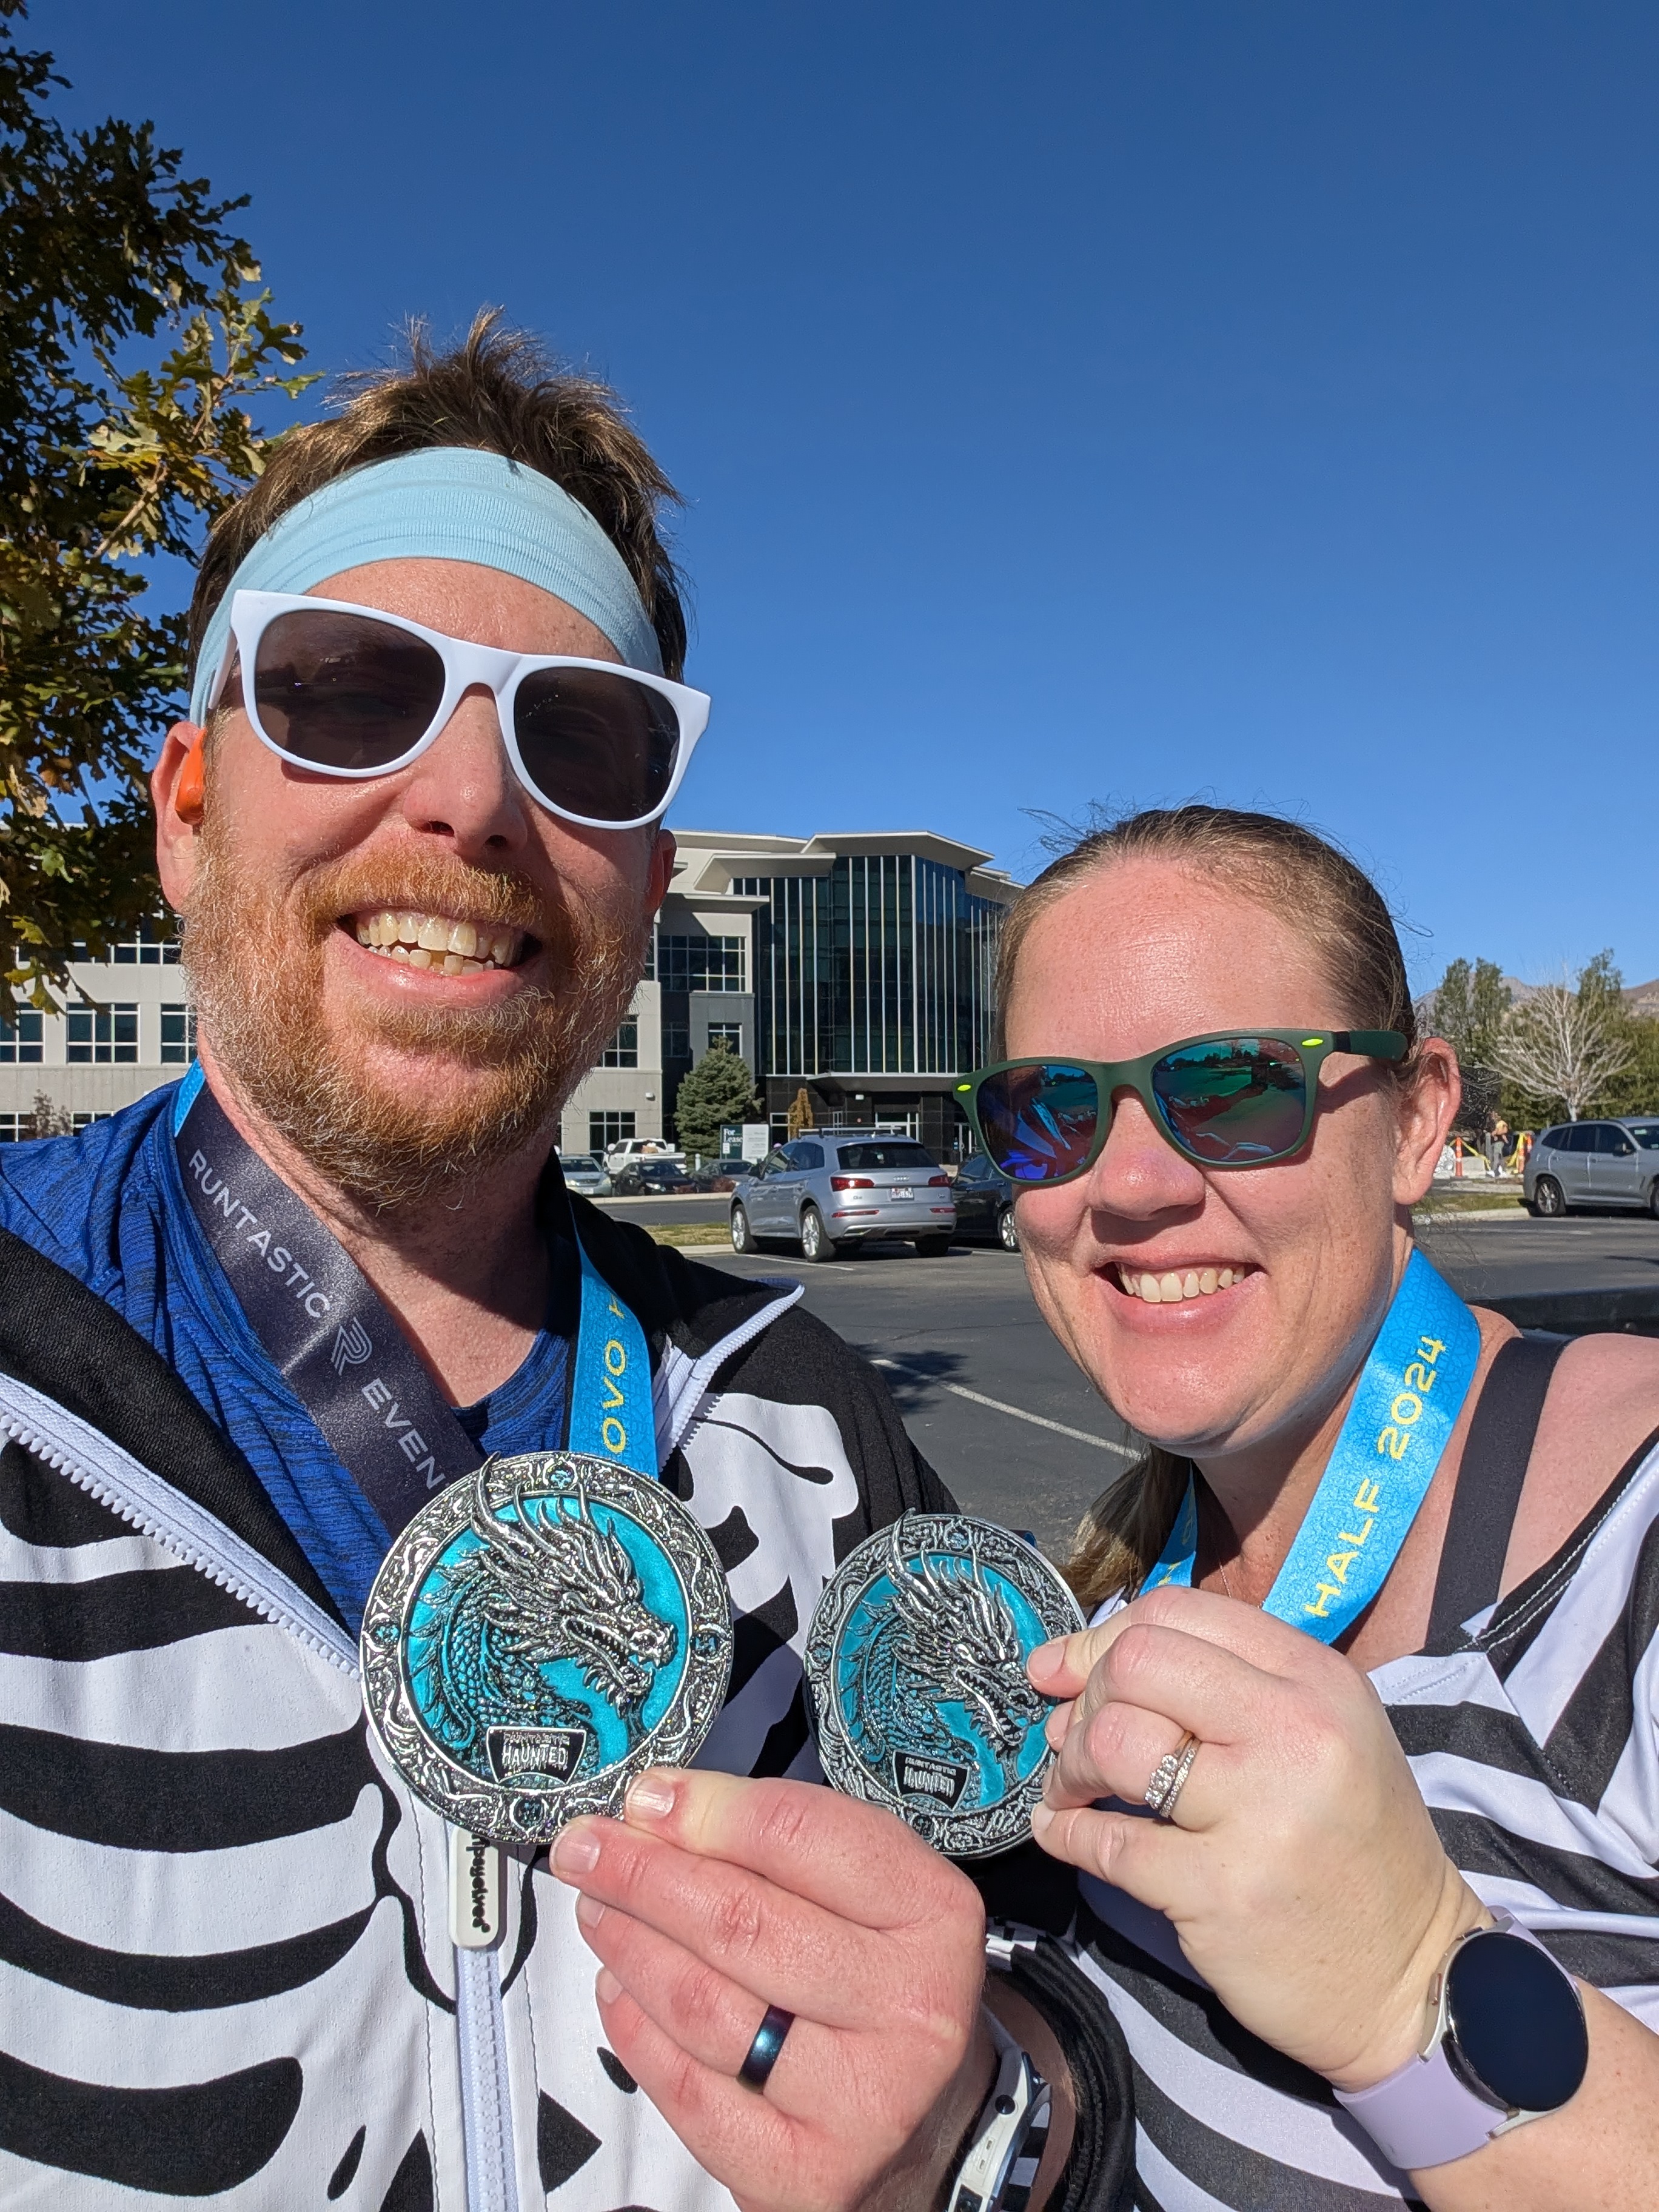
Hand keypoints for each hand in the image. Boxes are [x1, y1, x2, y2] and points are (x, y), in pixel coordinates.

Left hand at [551, 1768, 992, 2211]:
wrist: (930, 2122)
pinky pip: (691, 2094)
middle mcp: (909, 2009)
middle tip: (584, 1848)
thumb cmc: (878, 1978)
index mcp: (933, 1914)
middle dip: (644, 1875)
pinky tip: (616, 1988)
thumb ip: (776, 1844)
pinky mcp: (805, 2176)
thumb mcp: (864, 1889)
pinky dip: (637, 2032)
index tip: (644, 1797)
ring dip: (630, 1946)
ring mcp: (859, 2102)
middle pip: (742, 1922)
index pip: (800, 1837)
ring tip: (597, 1909)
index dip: (707, 1812)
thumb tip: (657, 1810)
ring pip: (706, 2007)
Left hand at [1028, 1586, 1486, 2089]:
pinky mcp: (1222, 1891)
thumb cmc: (1346, 1843)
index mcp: (1317, 1680)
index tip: (1069, 1673)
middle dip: (1086, 1697)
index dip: (1105, 1636)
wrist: (1410, 1976)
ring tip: (1075, 1791)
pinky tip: (1064, 1832)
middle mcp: (1295, 1732)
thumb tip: (1063, 1666)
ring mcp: (1261, 1812)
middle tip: (1079, 1741)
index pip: (1179, 1611)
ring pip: (1114, 1741)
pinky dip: (1066, 1832)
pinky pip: (1107, 1841)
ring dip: (1070, 1767)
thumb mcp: (1313, 1736)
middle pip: (1138, 1663)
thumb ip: (1209, 1686)